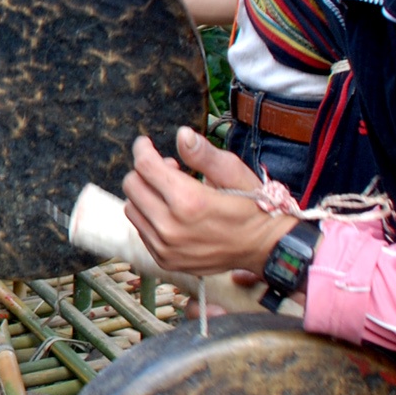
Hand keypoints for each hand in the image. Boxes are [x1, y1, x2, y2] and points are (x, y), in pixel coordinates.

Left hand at [121, 127, 295, 276]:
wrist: (264, 248)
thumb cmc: (251, 205)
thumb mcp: (234, 172)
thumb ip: (204, 154)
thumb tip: (181, 134)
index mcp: (189, 202)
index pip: (145, 167)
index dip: (143, 149)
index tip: (146, 144)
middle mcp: (172, 228)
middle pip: (132, 186)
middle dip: (145, 171)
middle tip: (169, 168)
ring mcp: (166, 248)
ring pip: (131, 209)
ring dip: (145, 195)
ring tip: (170, 192)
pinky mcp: (165, 260)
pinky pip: (141, 230)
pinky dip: (150, 216)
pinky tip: (171, 212)